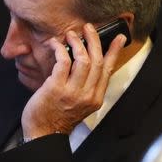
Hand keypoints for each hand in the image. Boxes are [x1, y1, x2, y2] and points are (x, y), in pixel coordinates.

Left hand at [21, 23, 126, 138]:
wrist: (43, 133)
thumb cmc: (57, 117)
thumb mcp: (79, 104)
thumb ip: (85, 87)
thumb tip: (84, 63)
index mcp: (95, 98)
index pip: (108, 70)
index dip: (114, 52)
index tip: (119, 37)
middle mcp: (87, 94)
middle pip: (97, 61)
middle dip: (94, 41)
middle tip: (88, 28)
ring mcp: (73, 91)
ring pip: (83, 60)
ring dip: (77, 43)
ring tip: (71, 34)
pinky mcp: (56, 87)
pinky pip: (63, 62)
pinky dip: (60, 49)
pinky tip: (55, 44)